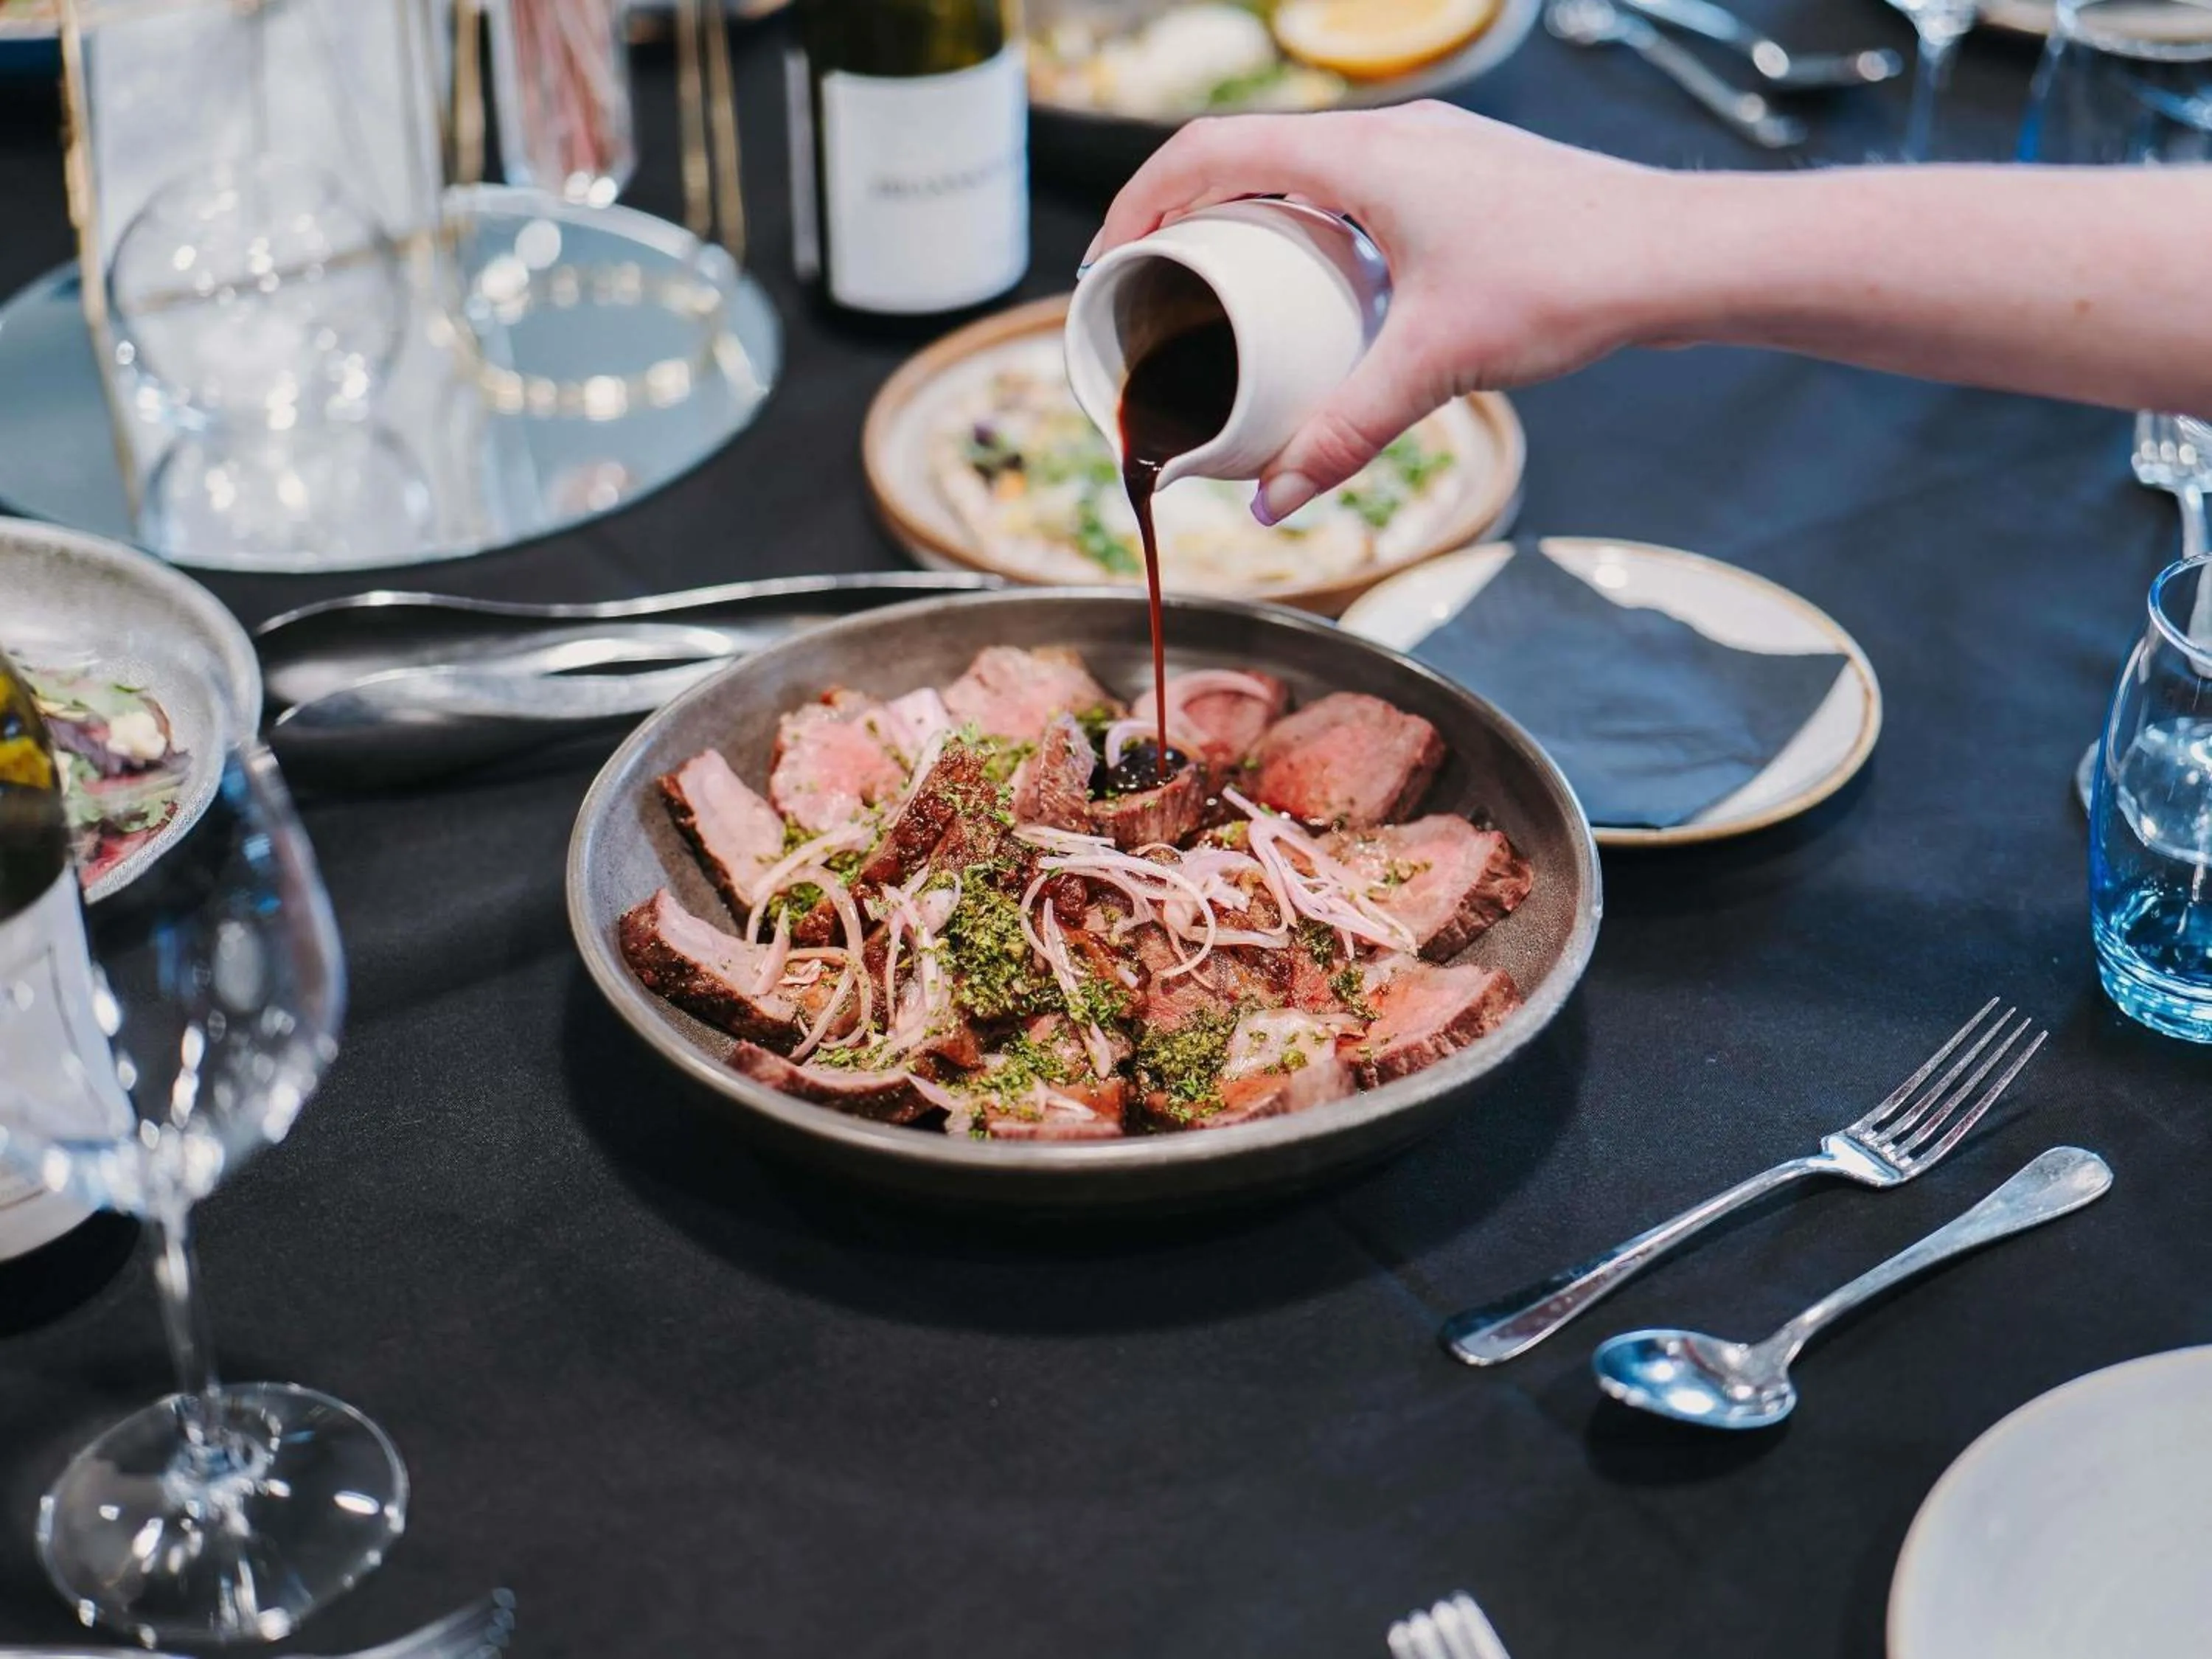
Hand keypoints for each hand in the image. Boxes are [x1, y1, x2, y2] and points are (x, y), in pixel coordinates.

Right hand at [1087, 104, 1682, 521]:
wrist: (1677, 252)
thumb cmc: (1569, 282)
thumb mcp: (1435, 366)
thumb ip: (1343, 435)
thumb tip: (1273, 500)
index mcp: (1363, 153)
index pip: (1209, 150)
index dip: (1139, 201)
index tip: (1107, 258)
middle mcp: (1391, 136)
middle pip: (1248, 153)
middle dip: (1184, 213)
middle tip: (1151, 281)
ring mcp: (1429, 150)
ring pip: (1305, 168)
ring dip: (1251, 218)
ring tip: (1221, 288)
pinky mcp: (1460, 177)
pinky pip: (1353, 187)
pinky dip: (1310, 227)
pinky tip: (1321, 290)